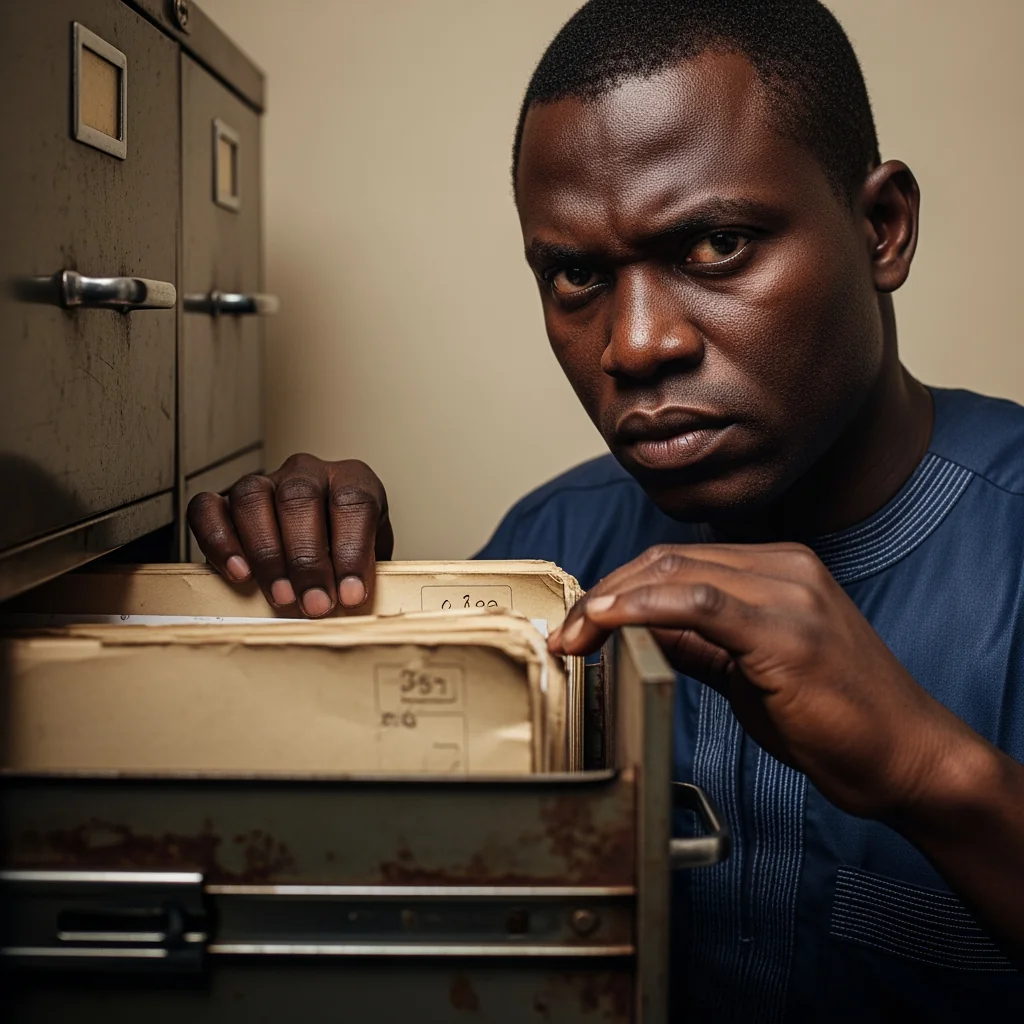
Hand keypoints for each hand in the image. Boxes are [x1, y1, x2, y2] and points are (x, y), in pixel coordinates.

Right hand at [187, 454, 393, 617]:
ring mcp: (264, 481)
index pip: (353, 501)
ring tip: (281, 596)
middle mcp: (306, 472)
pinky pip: (207, 508)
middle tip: (315, 604)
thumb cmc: (348, 552)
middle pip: (299, 498)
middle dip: (307, 559)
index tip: (351, 594)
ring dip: (266, 553)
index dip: (353, 550)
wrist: (323, 546)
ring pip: (252, 497)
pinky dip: (219, 541)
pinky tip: (238, 573)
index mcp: (351, 479)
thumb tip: (351, 602)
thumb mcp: (369, 558)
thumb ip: (362, 573)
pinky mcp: (225, 500)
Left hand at [549, 543, 982, 819]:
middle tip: (566, 633)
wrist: (909, 759)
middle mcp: (784, 568)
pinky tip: (606, 620)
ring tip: (574, 636)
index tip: (580, 622)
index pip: (676, 564)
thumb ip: (696, 643)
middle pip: (665, 562)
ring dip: (609, 602)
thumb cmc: (837, 721)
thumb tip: (639, 630)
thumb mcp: (748, 673)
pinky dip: (642, 607)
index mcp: (778, 571)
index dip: (617, 588)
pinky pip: (698, 602)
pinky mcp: (787, 628)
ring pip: (673, 574)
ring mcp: (790, 592)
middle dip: (602, 594)